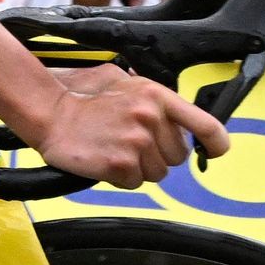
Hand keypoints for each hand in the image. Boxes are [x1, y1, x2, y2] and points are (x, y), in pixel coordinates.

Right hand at [17, 68, 225, 186]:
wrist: (49, 110)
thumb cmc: (81, 96)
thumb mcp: (123, 81)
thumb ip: (153, 98)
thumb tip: (174, 115)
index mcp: (156, 96)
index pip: (204, 124)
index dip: (215, 142)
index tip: (215, 150)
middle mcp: (151, 118)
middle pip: (177, 156)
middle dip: (157, 154)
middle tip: (131, 143)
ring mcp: (136, 142)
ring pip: (156, 173)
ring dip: (138, 167)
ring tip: (114, 149)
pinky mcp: (120, 164)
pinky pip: (134, 182)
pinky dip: (120, 177)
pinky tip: (105, 159)